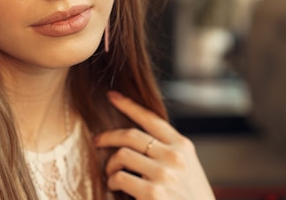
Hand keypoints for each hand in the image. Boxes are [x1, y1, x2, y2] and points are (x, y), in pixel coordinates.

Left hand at [93, 91, 214, 199]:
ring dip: (111, 165)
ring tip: (111, 175)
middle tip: (97, 140)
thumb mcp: (188, 170)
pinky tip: (115, 187)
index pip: (151, 119)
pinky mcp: (153, 193)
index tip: (112, 96)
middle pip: (131, 135)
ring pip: (122, 155)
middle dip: (108, 136)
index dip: (129, 105)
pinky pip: (120, 177)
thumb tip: (137, 140)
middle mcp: (175, 157)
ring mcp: (165, 174)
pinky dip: (113, 181)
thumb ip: (169, 153)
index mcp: (183, 147)